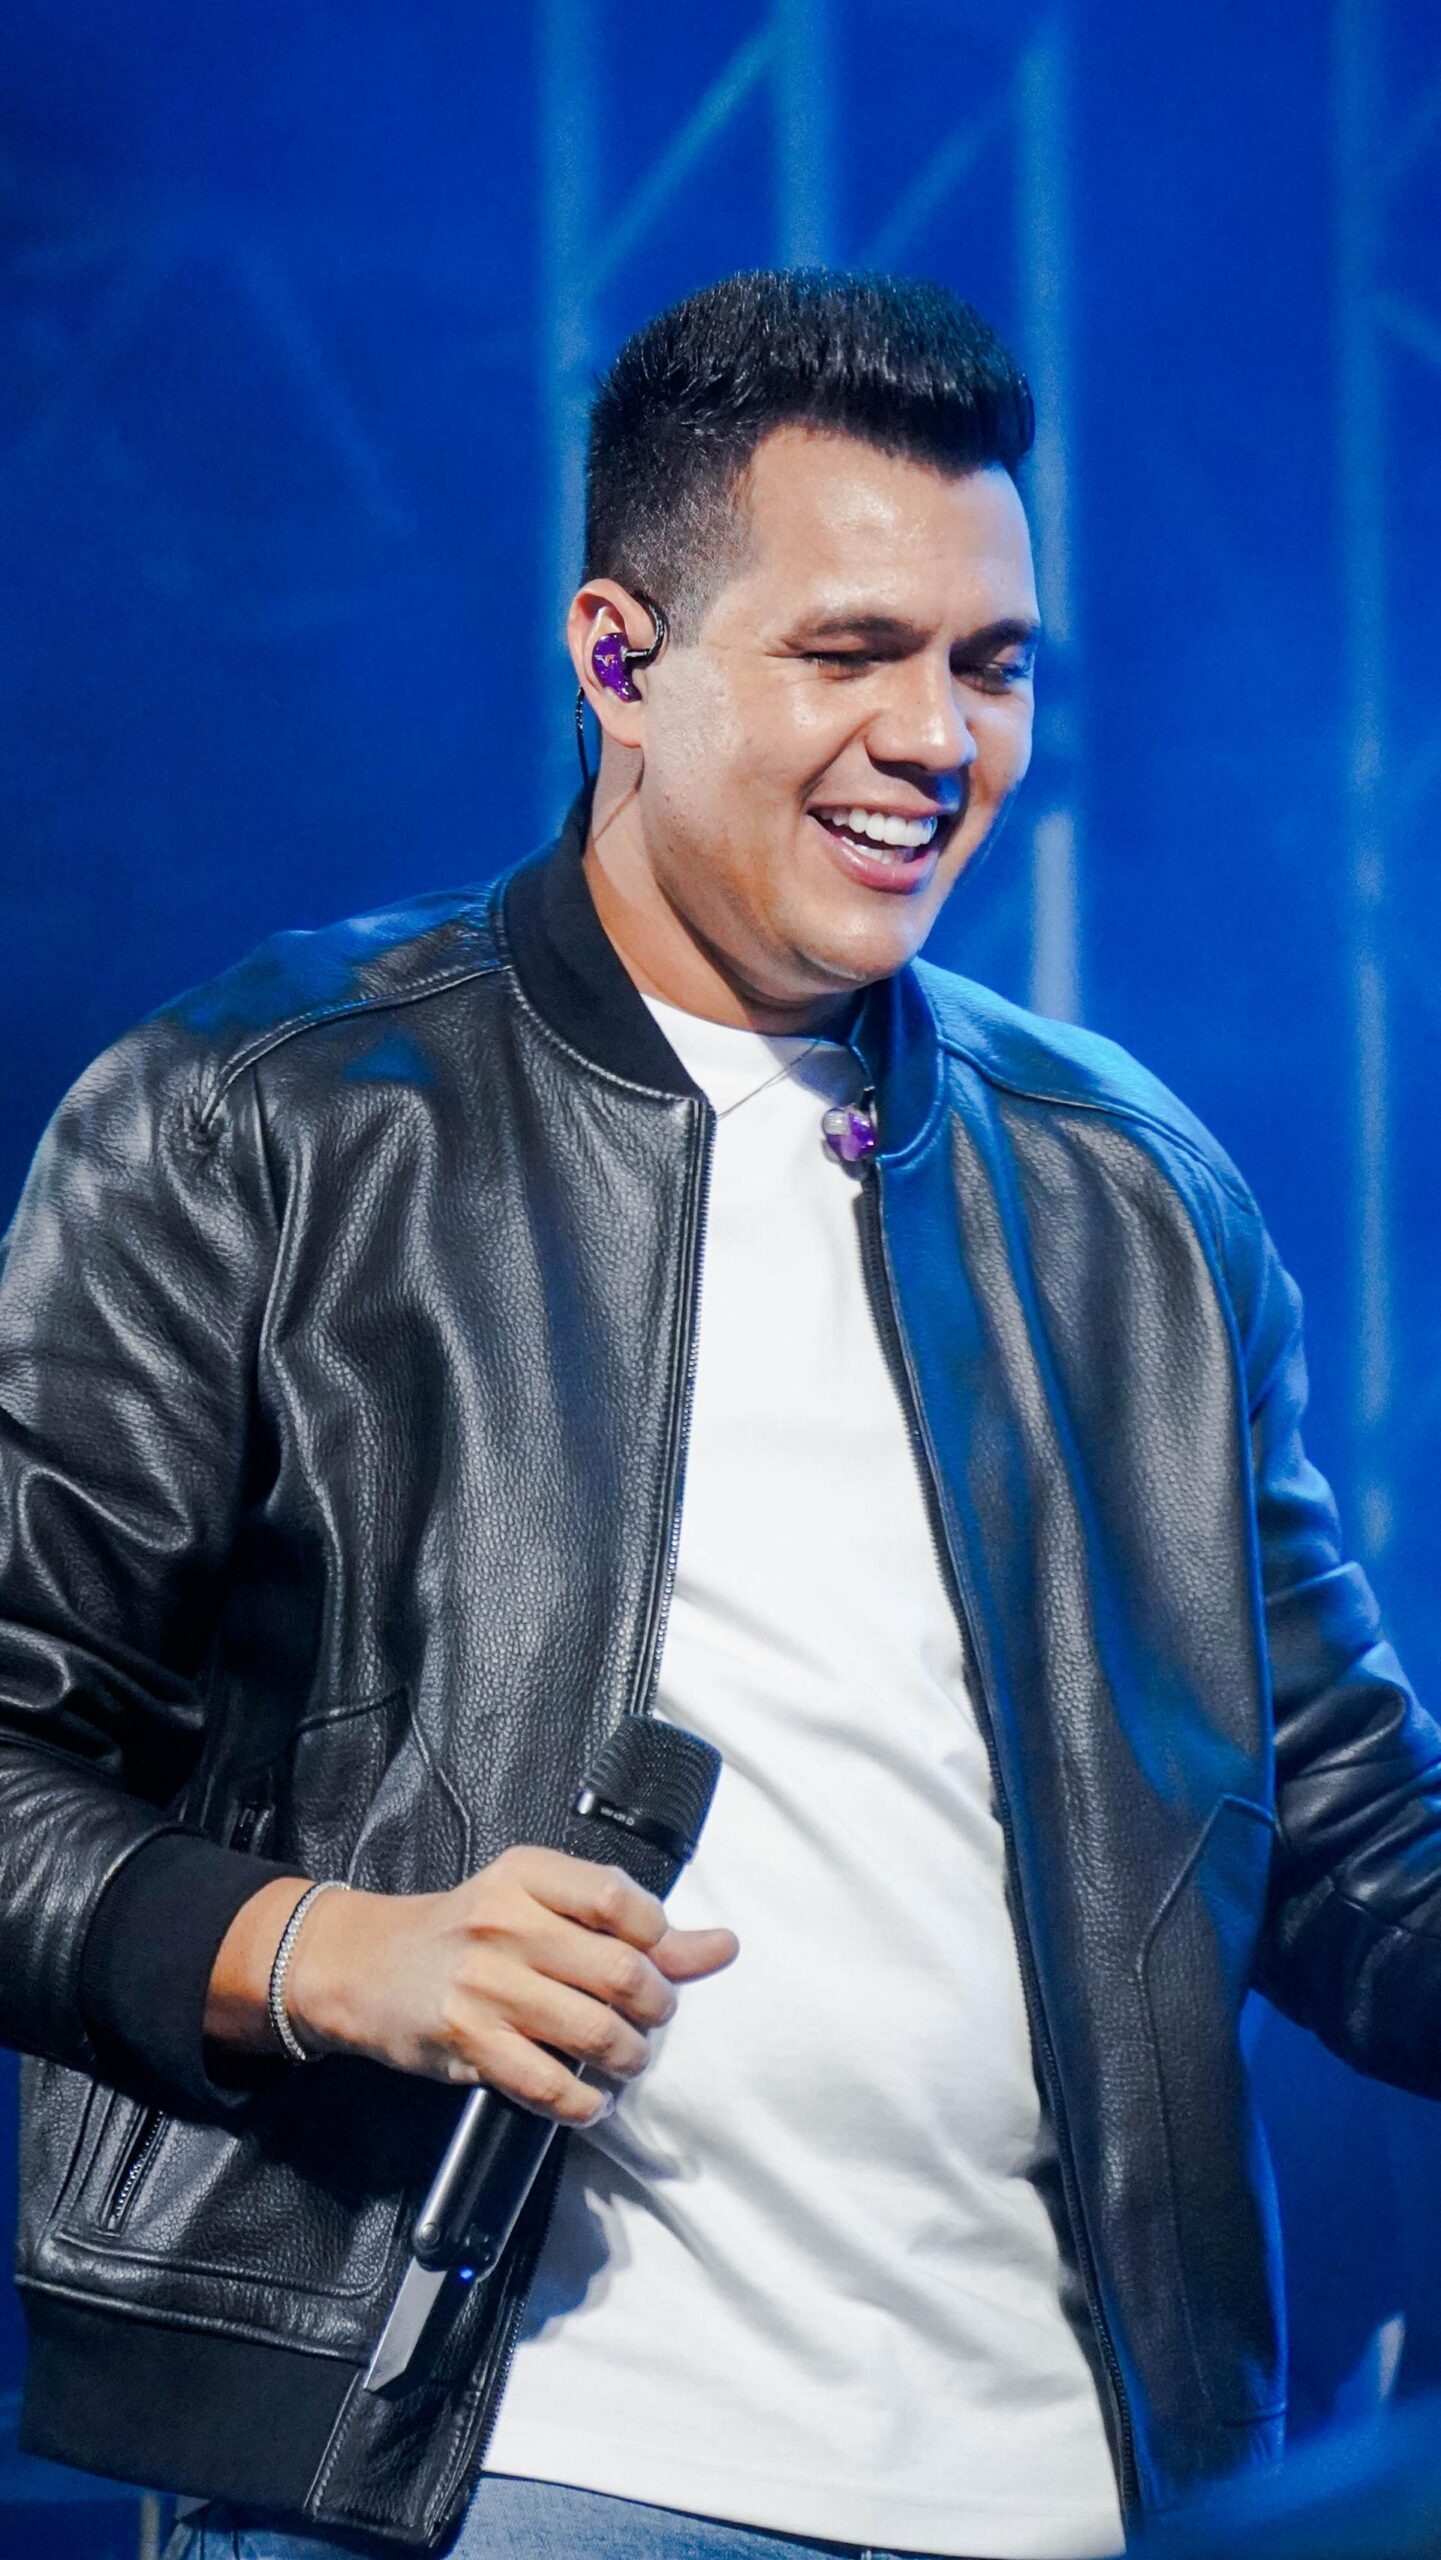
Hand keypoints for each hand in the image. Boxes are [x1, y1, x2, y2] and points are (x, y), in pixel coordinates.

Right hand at [207, 1850, 737, 2127]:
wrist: (366, 1965)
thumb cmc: (469, 1932)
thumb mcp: (541, 1906)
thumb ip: (631, 1926)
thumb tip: (722, 1947)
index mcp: (528, 1874)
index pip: (622, 1901)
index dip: (662, 1939)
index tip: (663, 1961)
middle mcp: (506, 1922)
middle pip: (621, 1971)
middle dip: (656, 2007)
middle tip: (651, 2019)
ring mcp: (484, 1984)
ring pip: (593, 2030)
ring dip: (628, 2058)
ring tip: (627, 2060)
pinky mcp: (467, 2041)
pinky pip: (546, 2083)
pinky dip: (582, 2103)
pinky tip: (589, 2101)